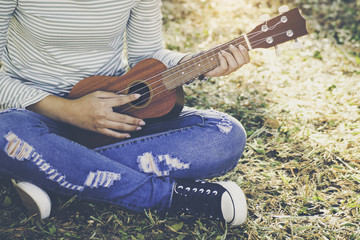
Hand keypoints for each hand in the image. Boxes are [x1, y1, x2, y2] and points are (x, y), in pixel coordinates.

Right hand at [27, 92, 144, 138]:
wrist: (71, 113)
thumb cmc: (84, 101)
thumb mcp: (96, 94)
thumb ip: (109, 95)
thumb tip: (121, 96)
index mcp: (103, 104)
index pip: (120, 101)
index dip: (130, 98)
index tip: (138, 96)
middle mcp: (104, 114)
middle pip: (123, 118)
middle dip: (135, 120)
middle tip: (143, 121)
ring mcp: (101, 124)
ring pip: (120, 127)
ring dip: (131, 128)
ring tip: (139, 127)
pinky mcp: (99, 130)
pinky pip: (112, 134)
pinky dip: (120, 135)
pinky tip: (128, 135)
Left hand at [204, 44, 249, 76]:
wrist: (202, 62)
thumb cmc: (213, 54)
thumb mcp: (221, 47)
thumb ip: (227, 46)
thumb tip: (233, 43)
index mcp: (236, 62)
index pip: (247, 60)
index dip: (245, 53)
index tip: (240, 45)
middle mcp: (233, 68)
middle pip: (241, 62)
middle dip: (236, 52)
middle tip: (230, 46)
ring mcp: (227, 72)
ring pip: (234, 65)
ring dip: (229, 56)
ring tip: (222, 51)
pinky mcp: (219, 73)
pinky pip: (225, 67)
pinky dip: (222, 59)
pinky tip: (219, 55)